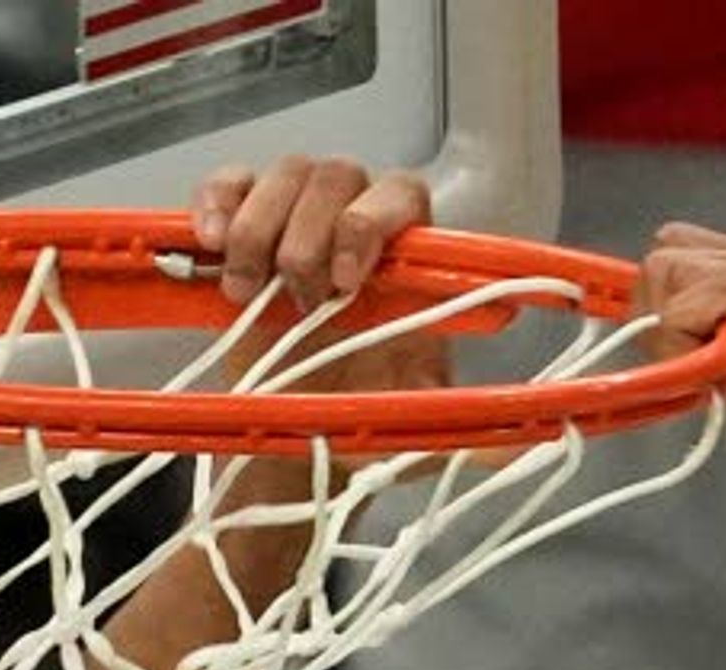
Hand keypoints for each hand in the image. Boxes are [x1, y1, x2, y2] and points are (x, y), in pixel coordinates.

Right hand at [187, 157, 449, 397]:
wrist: (295, 420)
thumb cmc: (357, 408)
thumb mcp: (408, 419)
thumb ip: (451, 415)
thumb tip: (516, 439)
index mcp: (405, 251)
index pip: (401, 195)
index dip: (369, 224)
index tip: (345, 281)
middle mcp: (355, 215)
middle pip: (335, 176)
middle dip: (308, 238)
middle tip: (297, 302)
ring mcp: (298, 212)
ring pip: (283, 175)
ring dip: (258, 230)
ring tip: (245, 293)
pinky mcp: (244, 221)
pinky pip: (229, 182)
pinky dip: (214, 204)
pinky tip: (209, 245)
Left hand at [636, 225, 725, 628]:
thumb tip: (708, 356)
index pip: (696, 255)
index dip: (659, 309)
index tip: (679, 371)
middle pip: (679, 251)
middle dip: (655, 319)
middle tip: (690, 383)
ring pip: (693, 269)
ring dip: (674, 337)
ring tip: (719, 393)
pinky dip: (699, 340)